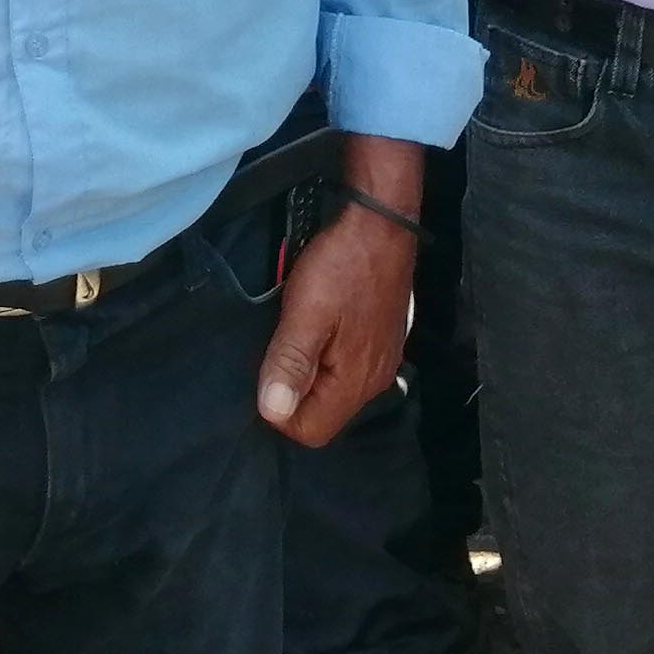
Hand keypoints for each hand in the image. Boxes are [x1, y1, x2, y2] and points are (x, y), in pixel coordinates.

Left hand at [258, 200, 415, 450]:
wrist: (382, 222)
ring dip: (311, 373)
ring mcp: (384, 360)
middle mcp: (376, 380)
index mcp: (356, 381)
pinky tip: (318, 327)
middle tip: (281, 346)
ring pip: (335, 391)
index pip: (311, 431)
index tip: (269, 370)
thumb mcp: (305, 312)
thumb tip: (272, 413)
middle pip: (324, 414)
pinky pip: (348, 369)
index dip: (280, 410)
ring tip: (296, 333)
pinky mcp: (384, 340)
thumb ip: (290, 364)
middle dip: (295, 392)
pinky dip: (327, 358)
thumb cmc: (341, 266)